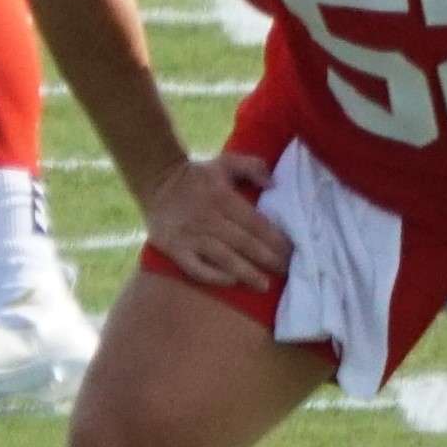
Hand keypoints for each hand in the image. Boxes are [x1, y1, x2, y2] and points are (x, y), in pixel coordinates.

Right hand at [143, 153, 293, 291]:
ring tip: (264, 285)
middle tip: (285, 272)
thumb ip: (252, 166)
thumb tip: (274, 183)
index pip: (255, 222)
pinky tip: (230, 281)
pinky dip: (213, 276)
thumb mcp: (225, 162)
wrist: (156, 180)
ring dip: (246, 272)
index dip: (275, 239)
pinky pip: (195, 267)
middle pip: (243, 242)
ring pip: (223, 257)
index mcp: (222, 197)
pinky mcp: (174, 249)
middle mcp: (208, 218)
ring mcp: (190, 236)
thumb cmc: (197, 175)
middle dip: (267, 259)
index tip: (291, 251)